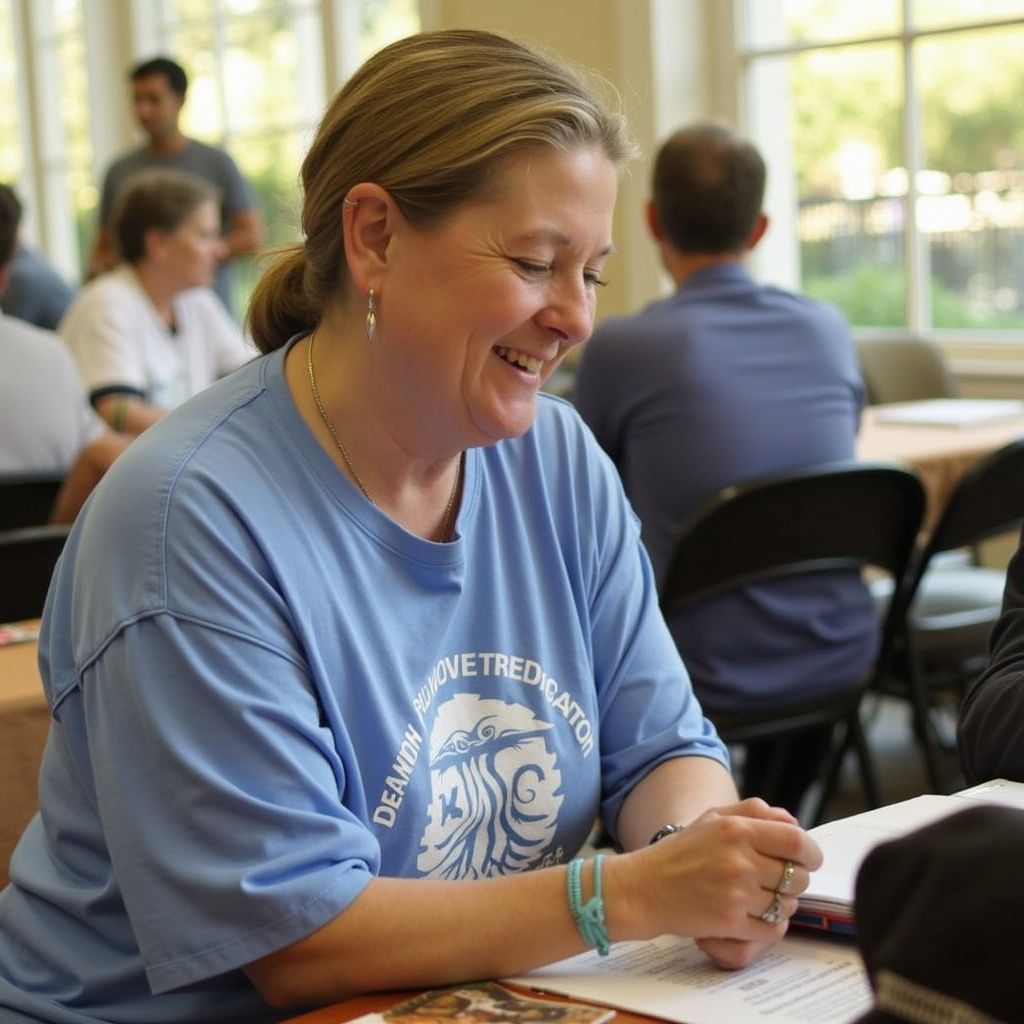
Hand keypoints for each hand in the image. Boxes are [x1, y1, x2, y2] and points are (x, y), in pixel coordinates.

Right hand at [616, 798, 821, 960]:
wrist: (644, 887)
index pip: (797, 841)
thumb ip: (754, 812)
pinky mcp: (730, 921)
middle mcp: (740, 860)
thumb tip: (794, 821)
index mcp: (737, 830)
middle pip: (797, 877)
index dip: (811, 853)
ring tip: (759, 897)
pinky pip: (771, 928)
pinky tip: (749, 915)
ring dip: (781, 904)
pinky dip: (767, 925)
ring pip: (787, 905)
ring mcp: (736, 893)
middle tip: (778, 881)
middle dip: (795, 881)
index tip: (808, 859)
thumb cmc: (680, 852)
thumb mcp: (713, 818)